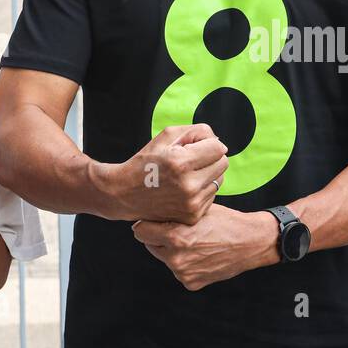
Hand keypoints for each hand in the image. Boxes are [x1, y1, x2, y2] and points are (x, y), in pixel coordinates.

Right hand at [109, 124, 228, 224]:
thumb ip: (197, 132)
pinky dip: (201, 190)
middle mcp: (189, 186)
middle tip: (190, 160)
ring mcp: (191, 204)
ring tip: (185, 175)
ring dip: (207, 174)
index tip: (194, 147)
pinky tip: (183, 189)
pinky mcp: (192, 216)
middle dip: (210, 158)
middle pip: (223, 164)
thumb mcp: (166, 136)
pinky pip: (211, 196)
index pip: (218, 148)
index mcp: (181, 163)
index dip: (208, 144)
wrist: (124, 193)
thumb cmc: (145, 162)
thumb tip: (219, 142)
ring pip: (219, 180)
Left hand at [133, 205, 278, 290]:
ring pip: (164, 258)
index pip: (140, 231)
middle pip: (150, 245)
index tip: (154, 220)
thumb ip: (173, 213)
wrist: (250, 242)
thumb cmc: (225, 221)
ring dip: (172, 250)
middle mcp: (176, 257)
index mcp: (175, 236)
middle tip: (177, 230)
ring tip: (194, 242)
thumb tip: (150, 211)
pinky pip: (178, 270)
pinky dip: (186, 263)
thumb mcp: (197, 211)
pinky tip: (201, 255)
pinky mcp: (191, 283)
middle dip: (159, 237)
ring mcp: (183, 273)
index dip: (147, 223)